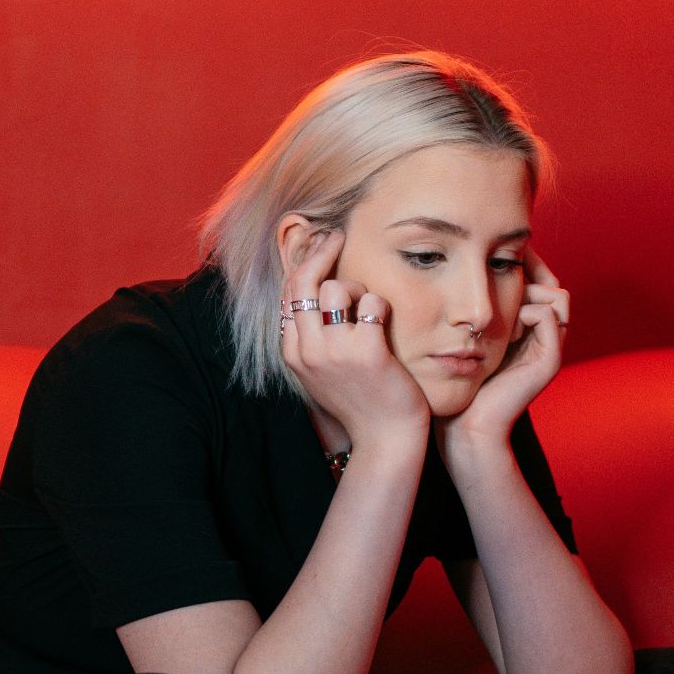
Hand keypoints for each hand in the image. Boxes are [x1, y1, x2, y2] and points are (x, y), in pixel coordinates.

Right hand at [280, 227, 430, 449]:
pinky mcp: (366, 352)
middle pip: (303, 281)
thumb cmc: (359, 398)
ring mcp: (334, 351)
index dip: (303, 261)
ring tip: (368, 309)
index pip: (288, 292)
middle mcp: (307, 350)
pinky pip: (370, 302)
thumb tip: (313, 288)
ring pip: (335, 288)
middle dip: (320, 250)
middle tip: (338, 235)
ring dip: (356, 288)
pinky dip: (380, 306)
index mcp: (292, 352)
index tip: (319, 244)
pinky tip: (384, 322)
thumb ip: (312, 333)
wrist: (384, 439)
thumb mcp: (321, 368)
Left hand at [436, 244, 567, 448]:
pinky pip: (549, 316)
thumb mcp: (461, 333)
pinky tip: (505, 322)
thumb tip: (457, 268)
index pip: (543, 280)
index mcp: (527, 327)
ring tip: (501, 304)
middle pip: (554, 283)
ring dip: (530, 291)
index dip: (526, 264)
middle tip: (500, 273)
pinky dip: (528, 310)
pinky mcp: (548, 360)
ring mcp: (549, 347)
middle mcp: (543, 335)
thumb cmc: (455, 379)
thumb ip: (468, 307)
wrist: (465, 423)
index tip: (496, 257)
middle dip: (530, 272)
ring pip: (557, 295)